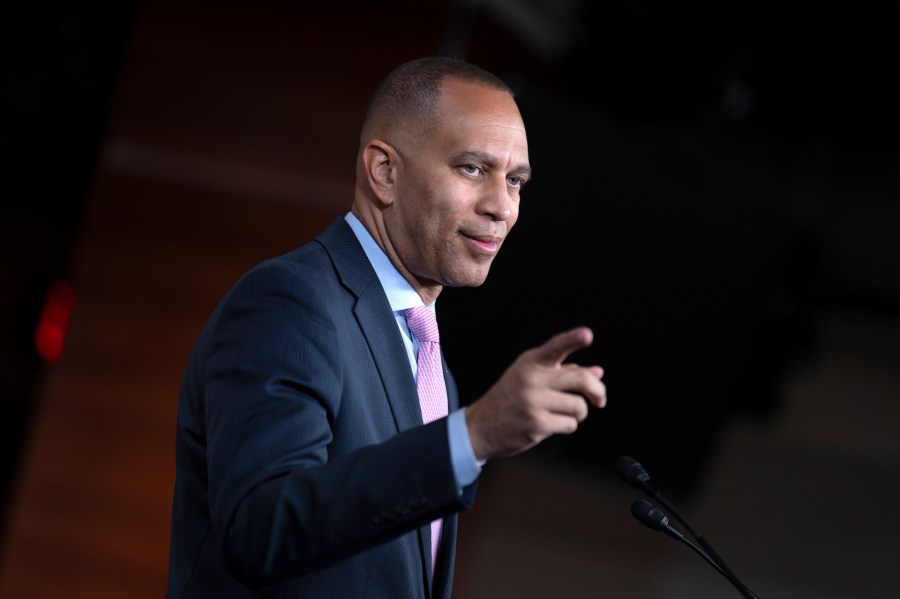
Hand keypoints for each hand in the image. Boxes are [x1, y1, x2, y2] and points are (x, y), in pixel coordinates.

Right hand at [465, 326, 606, 460]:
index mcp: (531, 362)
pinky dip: (567, 426)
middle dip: (598, 391)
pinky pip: (570, 424)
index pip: (556, 346)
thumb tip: (597, 372)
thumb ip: (564, 372)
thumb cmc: (511, 398)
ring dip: (578, 413)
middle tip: (599, 399)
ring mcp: (533, 402)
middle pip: (580, 379)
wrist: (482, 425)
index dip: (573, 339)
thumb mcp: (531, 377)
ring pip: (579, 406)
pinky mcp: (536, 424)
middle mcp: (532, 379)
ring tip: (564, 413)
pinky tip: (552, 423)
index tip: (587, 335)